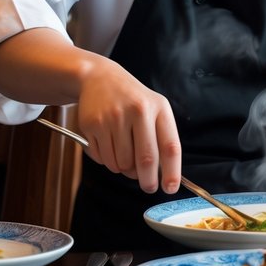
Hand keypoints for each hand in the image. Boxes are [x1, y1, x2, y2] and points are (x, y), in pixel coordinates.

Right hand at [74, 53, 182, 195]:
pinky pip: (102, 159)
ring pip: (121, 163)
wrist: (100, 78)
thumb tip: (161, 176)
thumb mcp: (153, 108)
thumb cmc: (132, 100)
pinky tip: (109, 145)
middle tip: (148, 186)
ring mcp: (113, 117)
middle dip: (147, 180)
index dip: (172, 172)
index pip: (169, 146)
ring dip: (124, 169)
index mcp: (158, 108)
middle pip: (146, 160)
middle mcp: (137, 111)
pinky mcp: (93, 124)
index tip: (170, 188)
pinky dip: (107, 161)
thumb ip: (160, 138)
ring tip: (124, 155)